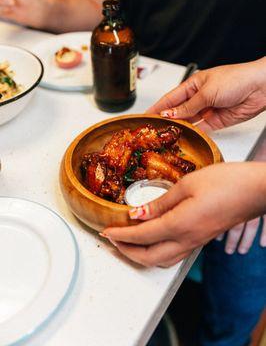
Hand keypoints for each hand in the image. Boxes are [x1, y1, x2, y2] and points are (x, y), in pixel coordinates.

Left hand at [102, 162, 265, 266]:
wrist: (255, 190)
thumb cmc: (226, 182)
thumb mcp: (187, 184)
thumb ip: (160, 202)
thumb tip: (137, 214)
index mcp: (180, 224)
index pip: (141, 236)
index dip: (120, 236)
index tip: (106, 232)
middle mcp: (187, 240)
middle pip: (148, 257)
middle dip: (126, 251)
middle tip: (112, 240)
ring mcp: (196, 242)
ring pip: (161, 260)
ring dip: (141, 255)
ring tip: (128, 242)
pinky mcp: (202, 239)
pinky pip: (174, 255)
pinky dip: (157, 252)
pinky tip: (153, 239)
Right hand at [147, 58, 265, 131]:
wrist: (260, 88)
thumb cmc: (236, 79)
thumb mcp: (207, 92)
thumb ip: (188, 106)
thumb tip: (170, 114)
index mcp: (194, 85)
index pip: (170, 98)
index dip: (157, 106)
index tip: (146, 115)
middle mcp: (199, 98)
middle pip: (178, 111)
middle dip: (166, 119)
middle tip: (154, 129)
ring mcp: (207, 110)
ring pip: (188, 121)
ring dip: (179, 127)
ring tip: (166, 135)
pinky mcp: (216, 121)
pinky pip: (200, 129)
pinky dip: (192, 133)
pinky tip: (184, 136)